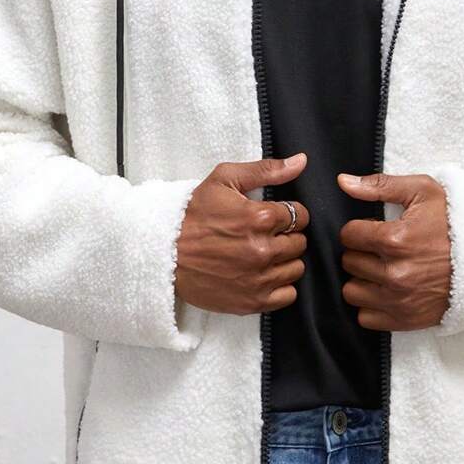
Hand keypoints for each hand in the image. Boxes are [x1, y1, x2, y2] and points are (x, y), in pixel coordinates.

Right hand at [175, 154, 309, 315]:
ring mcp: (259, 279)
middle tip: (265, 235)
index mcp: (260, 218)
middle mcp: (263, 250)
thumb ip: (266, 170)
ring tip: (263, 254)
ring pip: (296, 269)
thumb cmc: (192, 214)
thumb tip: (301, 162)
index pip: (300, 216)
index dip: (289, 214)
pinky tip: (263, 275)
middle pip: (299, 243)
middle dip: (287, 236)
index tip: (275, 217)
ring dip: (284, 260)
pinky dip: (280, 286)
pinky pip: (288, 295)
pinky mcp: (252, 301)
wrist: (163, 252)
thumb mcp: (224, 179)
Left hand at [335, 171, 452, 330]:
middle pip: (349, 263)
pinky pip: (366, 318)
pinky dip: (372, 305)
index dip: (358, 229)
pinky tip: (387, 291)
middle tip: (382, 249)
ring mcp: (400, 300)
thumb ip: (380, 185)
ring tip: (382, 269)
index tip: (373, 230)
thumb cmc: (454, 223)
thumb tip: (343, 182)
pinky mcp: (405, 320)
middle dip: (361, 252)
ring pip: (352, 292)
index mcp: (395, 240)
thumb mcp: (422, 192)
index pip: (348, 235)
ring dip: (363, 280)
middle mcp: (395, 274)